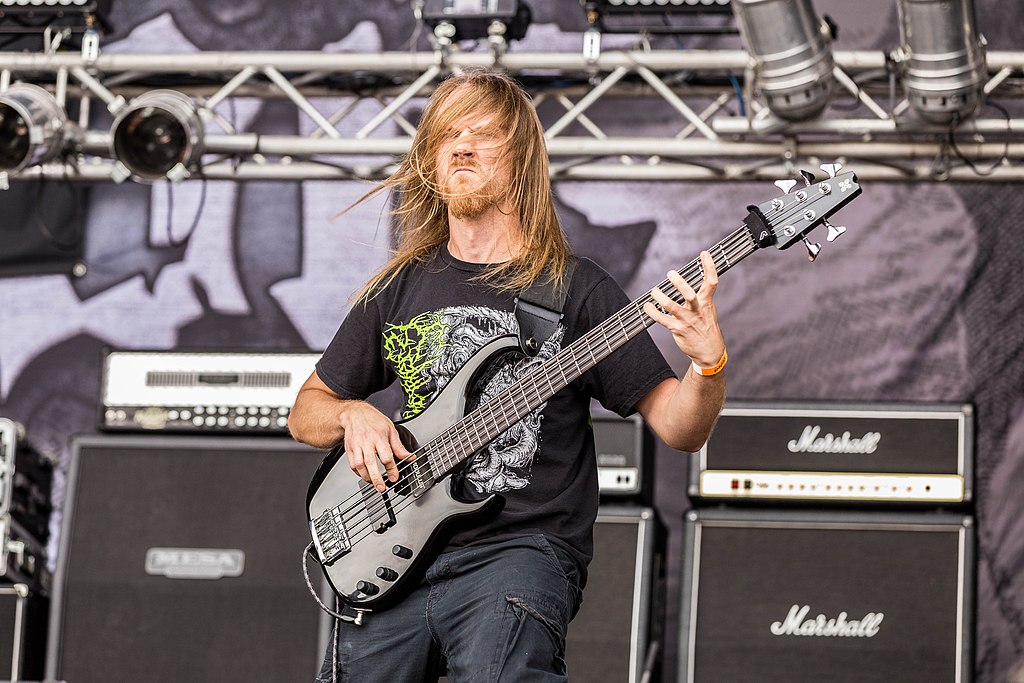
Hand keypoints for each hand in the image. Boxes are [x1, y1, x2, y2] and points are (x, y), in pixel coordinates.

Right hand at [338, 402, 413, 491]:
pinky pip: (352, 465)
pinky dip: (358, 473)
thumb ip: (399, 446)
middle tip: (382, 487)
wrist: (355, 414)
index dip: (391, 469)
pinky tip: (365, 475)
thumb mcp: (391, 430)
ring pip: (359, 465)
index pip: (386, 456)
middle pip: (371, 462)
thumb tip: (409, 457)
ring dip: (366, 477)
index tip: (394, 477)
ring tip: (374, 483)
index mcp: (379, 437)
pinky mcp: (349, 450)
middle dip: (376, 477)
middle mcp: (366, 442)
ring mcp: (356, 446)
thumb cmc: (374, 421)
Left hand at [643, 251, 725, 369]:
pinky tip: (647, 306)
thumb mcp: (709, 309)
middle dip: (679, 283)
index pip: (711, 282)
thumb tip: (688, 281)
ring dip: (660, 298)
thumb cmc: (706, 327)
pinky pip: (662, 319)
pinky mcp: (678, 329)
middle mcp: (697, 310)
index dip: (709, 266)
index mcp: (706, 302)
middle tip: (670, 273)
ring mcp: (687, 320)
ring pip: (672, 307)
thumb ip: (701, 296)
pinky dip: (652, 312)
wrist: (709, 351)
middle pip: (689, 294)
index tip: (704, 254)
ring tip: (654, 291)